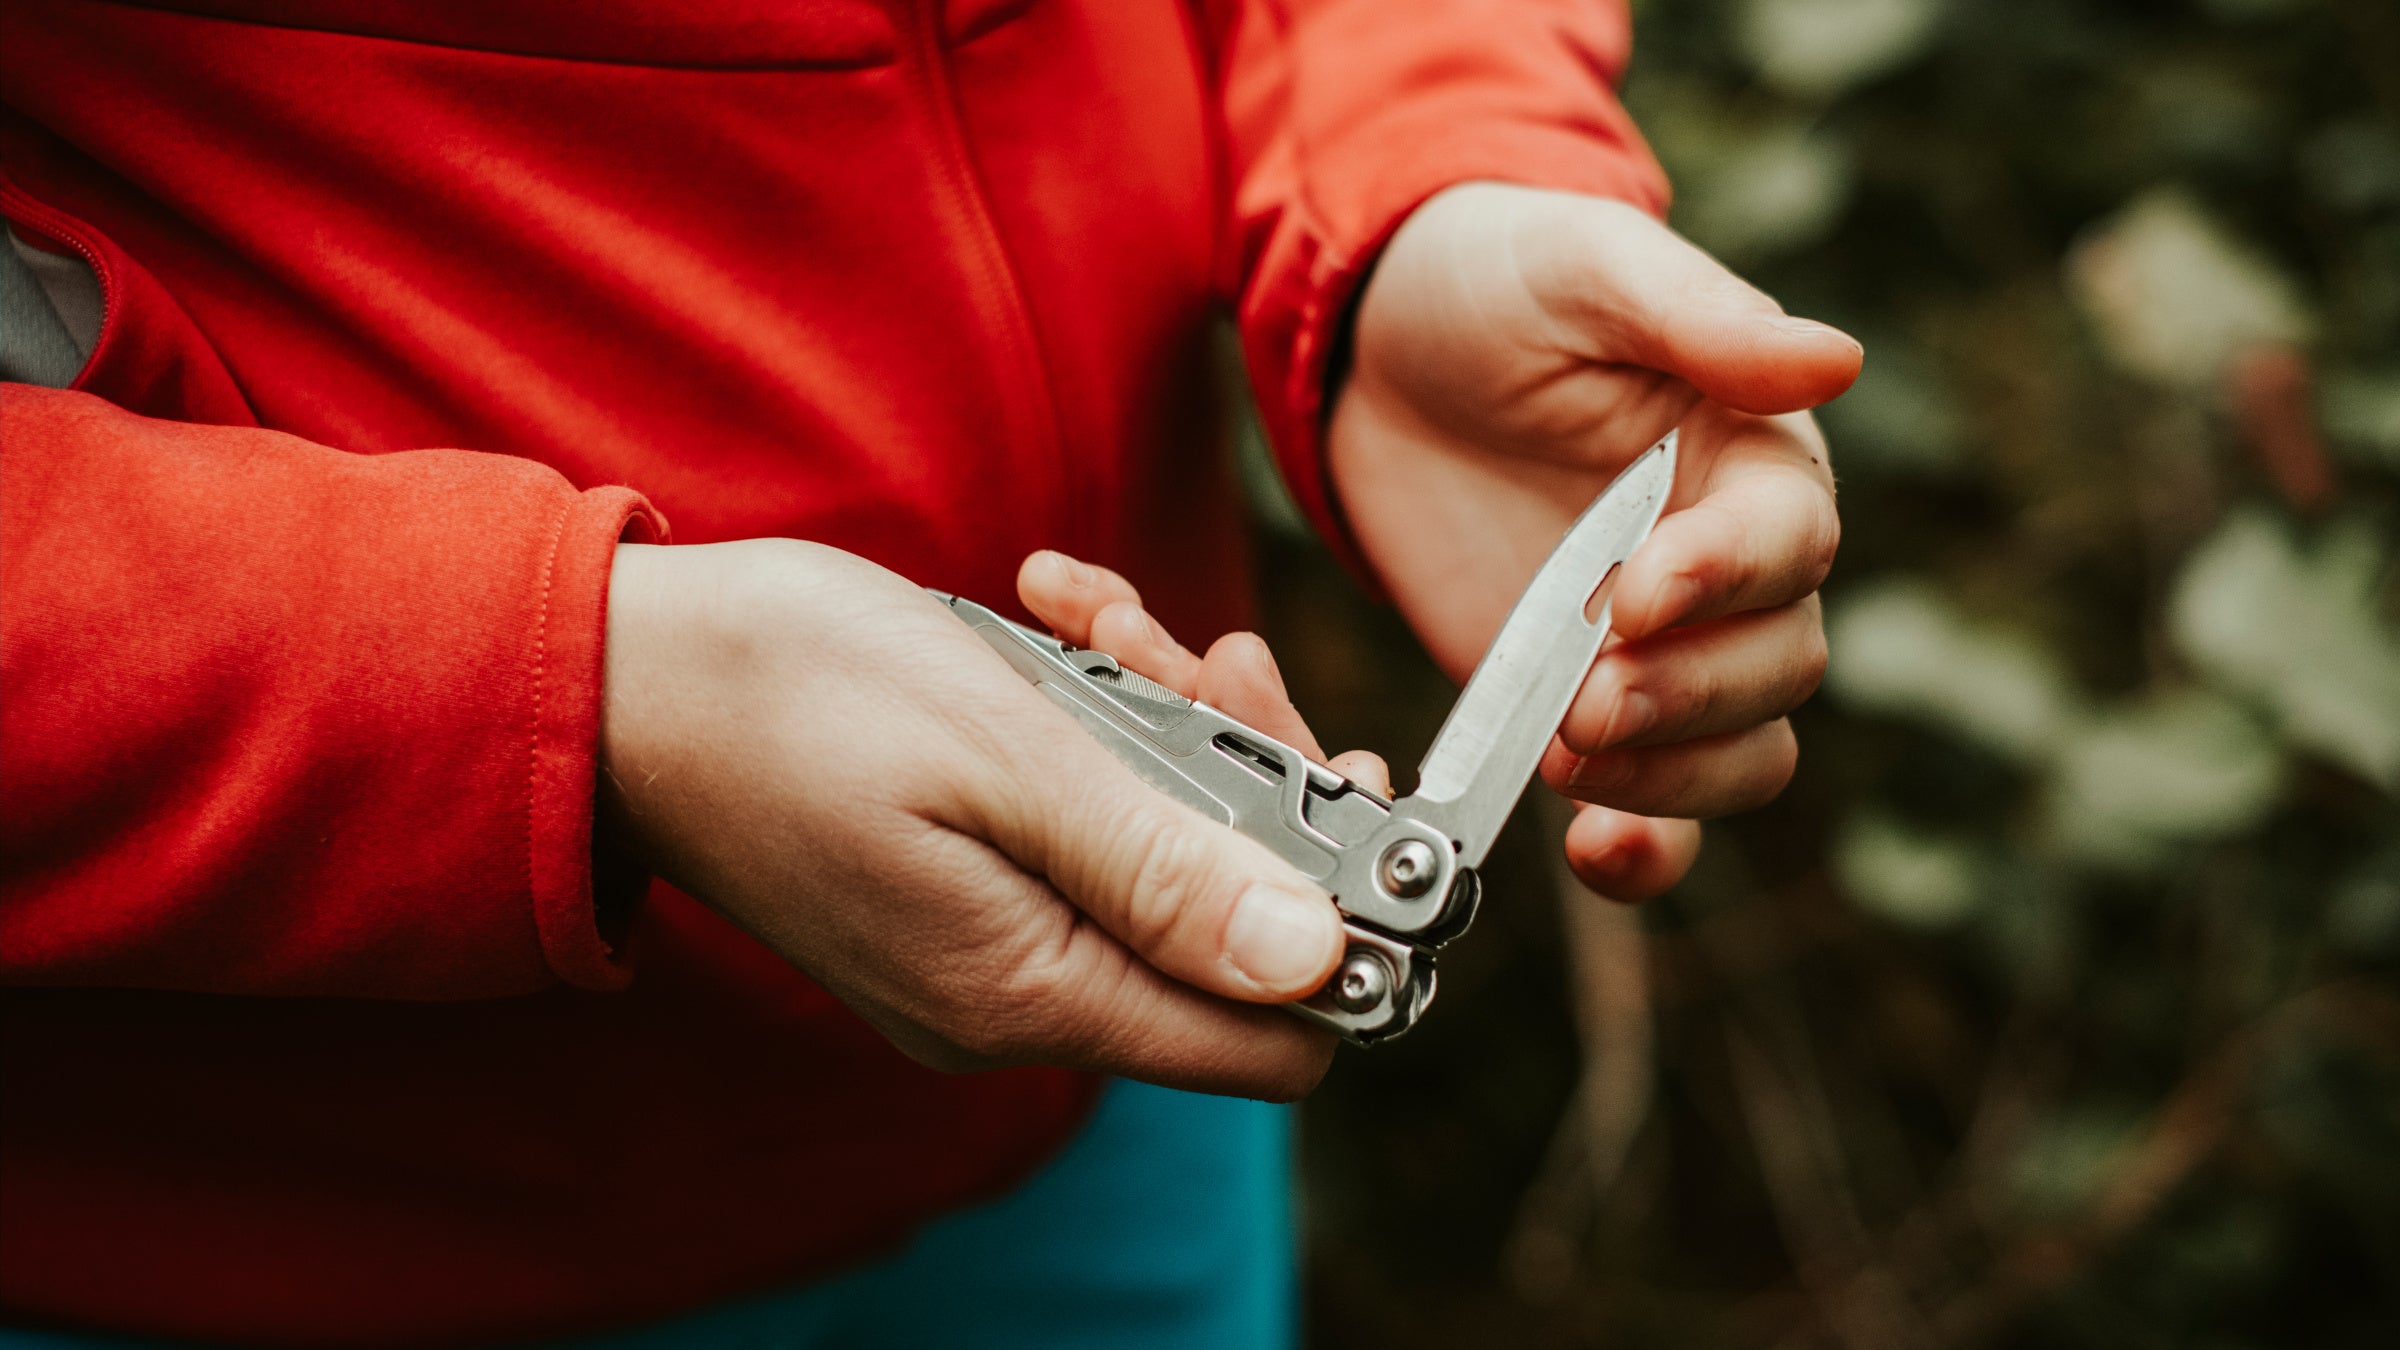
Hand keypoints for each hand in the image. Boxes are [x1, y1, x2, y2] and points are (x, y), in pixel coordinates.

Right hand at [598, 540, 1368, 1098]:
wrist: (613, 671)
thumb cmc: (784, 689)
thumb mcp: (1002, 753)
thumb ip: (1164, 867)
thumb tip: (1317, 960)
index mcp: (1033, 992)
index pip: (1275, 1033)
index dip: (1341, 914)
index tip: (1337, 773)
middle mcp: (1018, 1004)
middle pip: (1232, 931)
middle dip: (1249, 774)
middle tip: (1203, 655)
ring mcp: (987, 957)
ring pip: (1163, 857)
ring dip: (1169, 723)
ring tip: (1101, 621)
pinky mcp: (963, 899)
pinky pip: (1086, 830)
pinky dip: (1099, 727)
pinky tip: (1056, 631)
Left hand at [1330, 183, 1858, 899]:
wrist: (1378, 350)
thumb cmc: (1498, 282)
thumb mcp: (1586, 269)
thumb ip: (1699, 317)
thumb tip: (1837, 359)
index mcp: (1757, 458)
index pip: (1790, 545)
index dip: (1723, 580)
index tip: (1634, 592)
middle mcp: (1731, 569)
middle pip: (1779, 669)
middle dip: (1686, 693)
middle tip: (1583, 694)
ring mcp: (1662, 651)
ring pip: (1741, 755)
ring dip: (1671, 774)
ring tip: (1570, 749)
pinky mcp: (1586, 708)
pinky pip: (1659, 809)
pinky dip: (1646, 846)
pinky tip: (1592, 848)